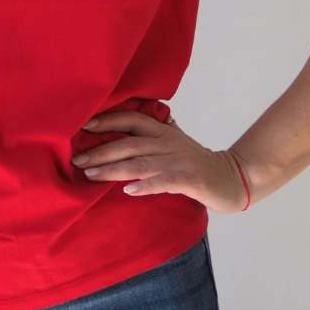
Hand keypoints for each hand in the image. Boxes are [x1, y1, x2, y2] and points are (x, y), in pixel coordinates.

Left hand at [70, 111, 249, 213]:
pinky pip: (164, 181)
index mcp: (163, 131)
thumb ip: (152, 134)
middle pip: (128, 143)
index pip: (131, 119)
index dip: (107, 120)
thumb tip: (124, 126)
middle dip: (100, 151)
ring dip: (112, 169)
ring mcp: (179, 160)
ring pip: (140, 163)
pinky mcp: (190, 179)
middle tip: (76, 160)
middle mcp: (168, 142)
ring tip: (90, 175)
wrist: (232, 178)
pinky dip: (145, 185)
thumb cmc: (197, 162)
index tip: (83, 126)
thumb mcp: (174, 142)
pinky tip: (128, 191)